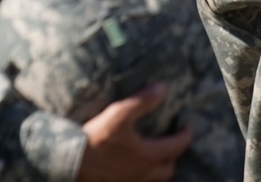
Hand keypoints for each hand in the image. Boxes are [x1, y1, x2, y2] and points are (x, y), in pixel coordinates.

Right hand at [77, 84, 192, 181]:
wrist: (73, 161)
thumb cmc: (97, 138)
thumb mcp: (118, 114)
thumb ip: (141, 101)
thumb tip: (161, 88)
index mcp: (149, 154)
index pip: (177, 145)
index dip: (185, 135)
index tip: (186, 126)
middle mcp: (145, 171)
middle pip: (169, 167)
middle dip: (173, 155)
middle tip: (169, 143)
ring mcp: (133, 180)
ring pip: (155, 177)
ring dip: (159, 167)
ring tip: (153, 156)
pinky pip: (139, 180)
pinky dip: (142, 173)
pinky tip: (132, 165)